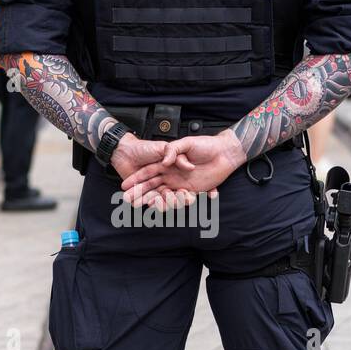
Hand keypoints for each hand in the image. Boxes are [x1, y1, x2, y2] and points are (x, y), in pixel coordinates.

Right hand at [120, 129, 245, 207]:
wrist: (226, 153)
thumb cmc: (206, 145)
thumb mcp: (187, 142)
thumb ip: (173, 150)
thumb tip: (165, 162)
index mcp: (167, 163)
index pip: (147, 173)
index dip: (136, 180)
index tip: (124, 187)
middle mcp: (172, 175)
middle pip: (152, 187)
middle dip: (140, 195)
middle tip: (129, 202)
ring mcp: (181, 184)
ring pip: (165, 196)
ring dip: (156, 202)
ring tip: (150, 206)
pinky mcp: (193, 191)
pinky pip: (182, 200)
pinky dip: (175, 204)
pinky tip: (165, 206)